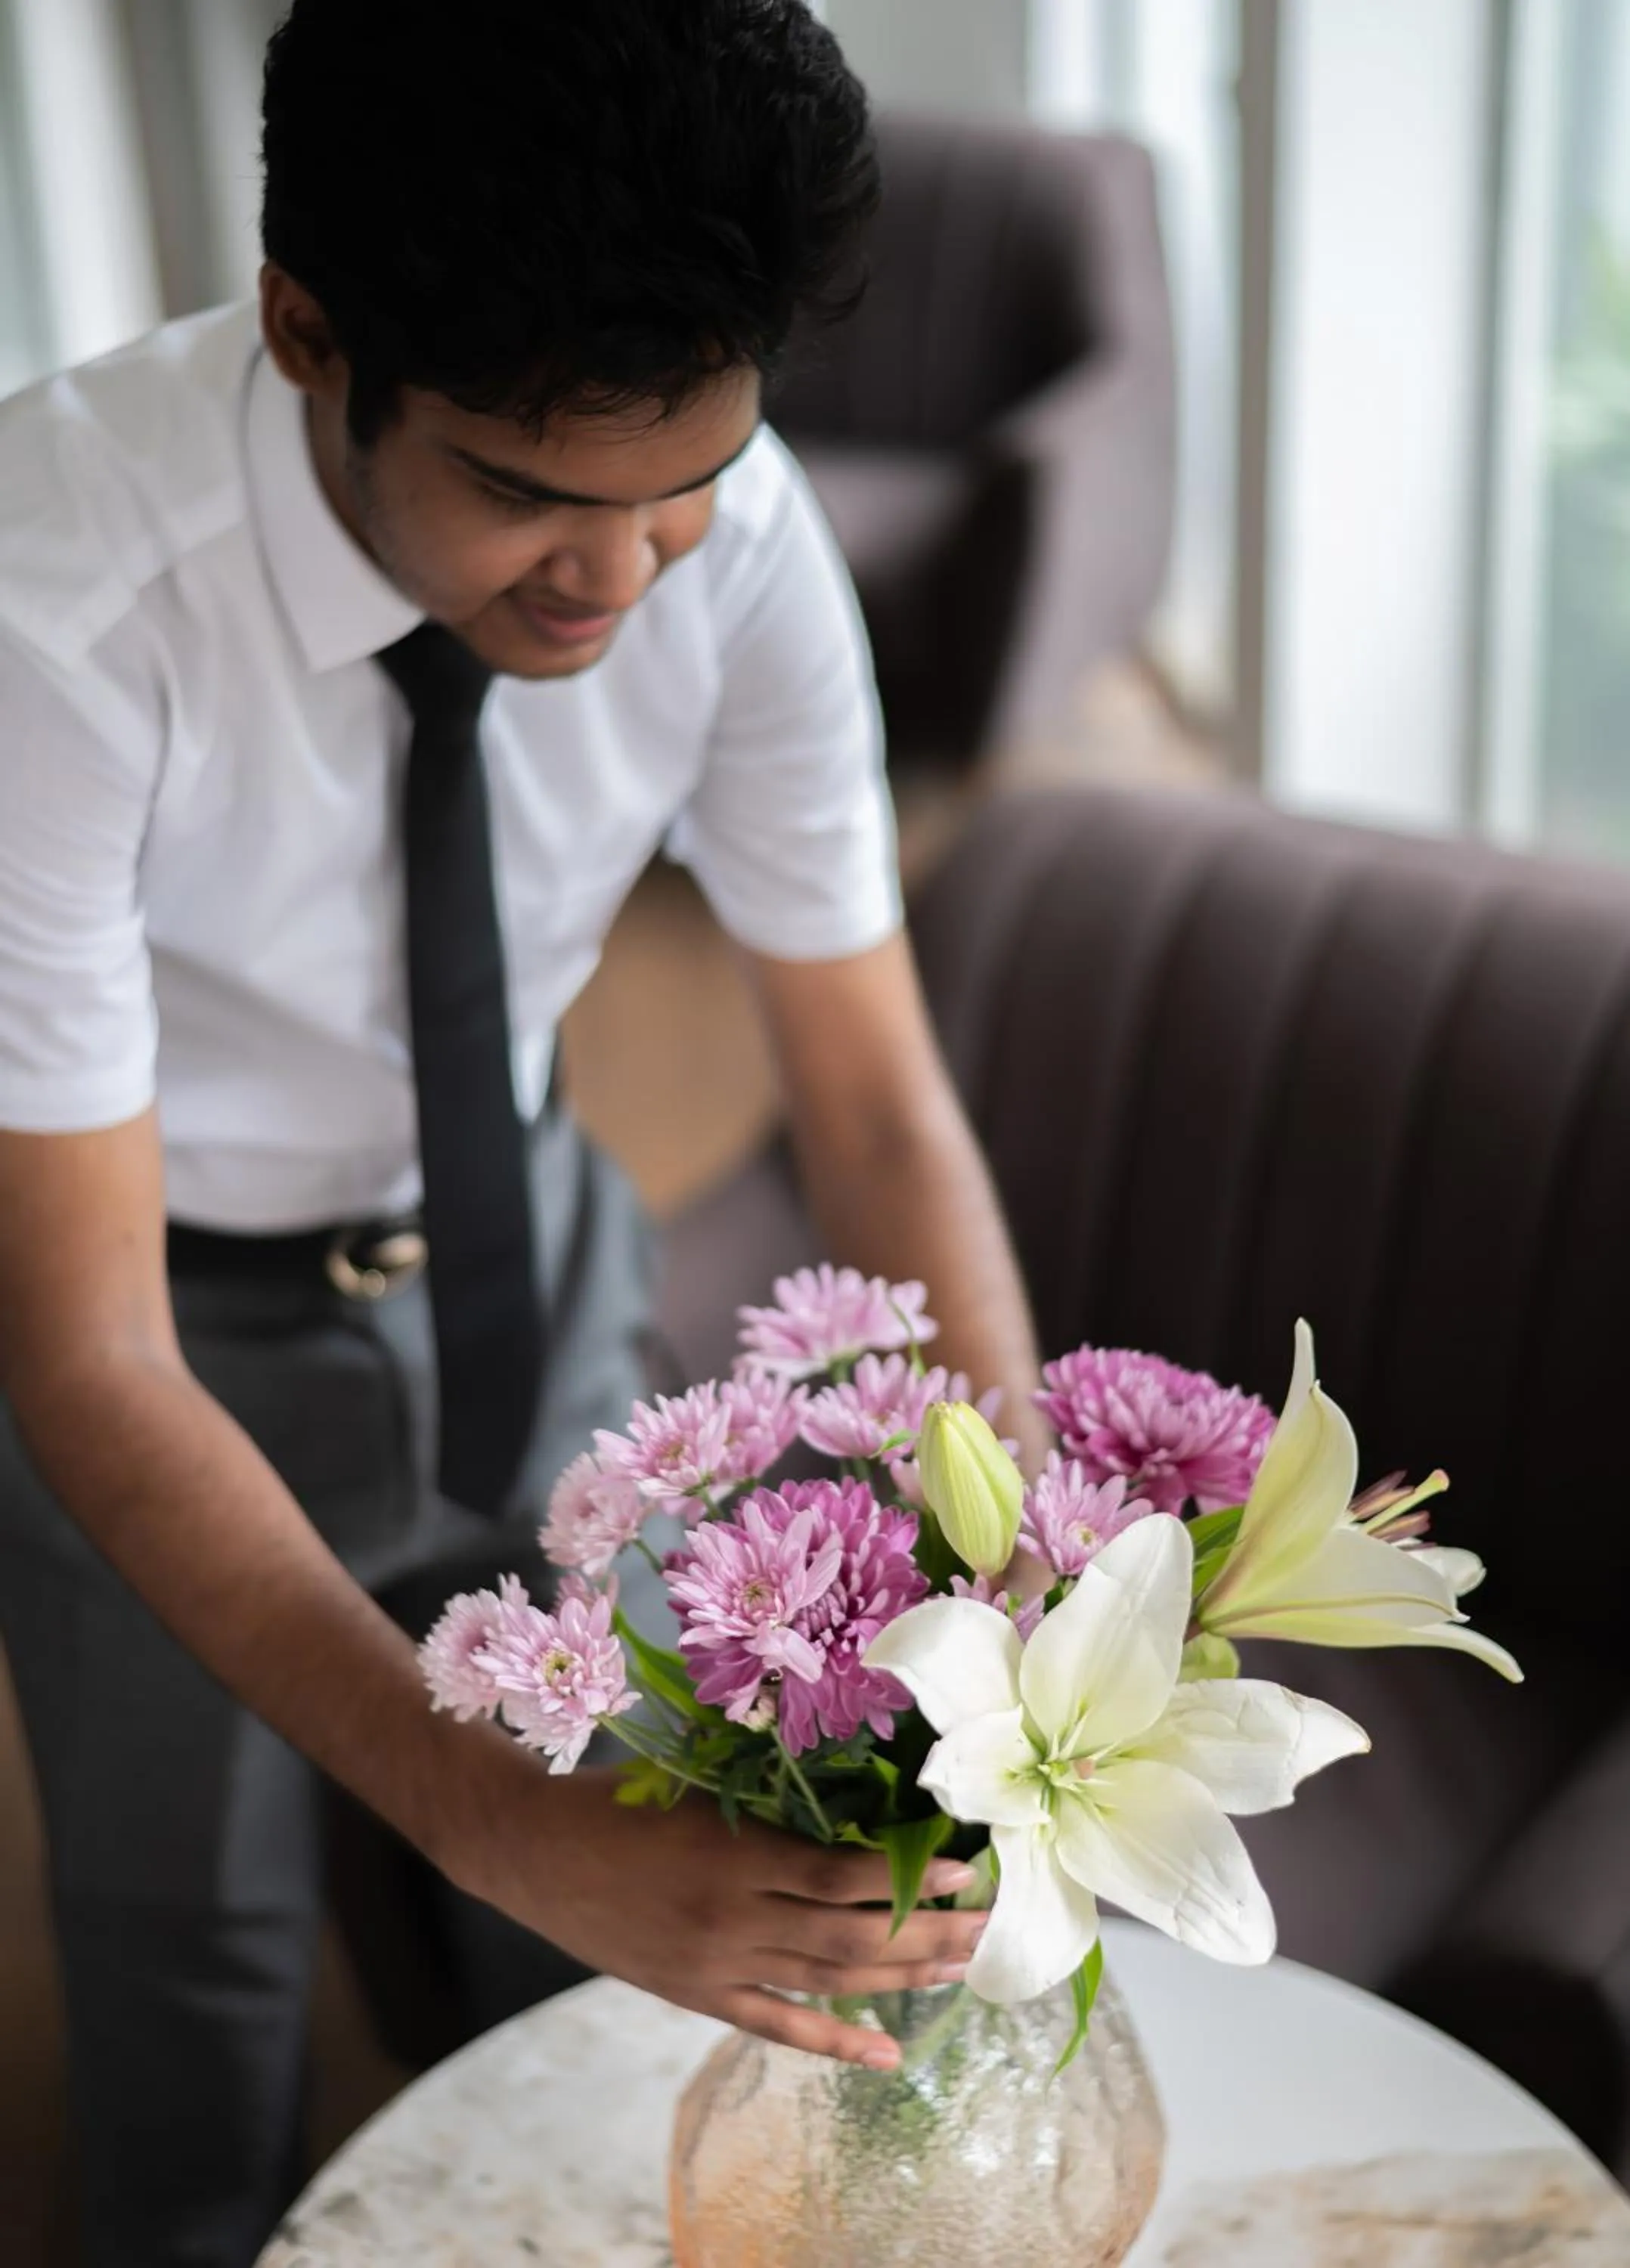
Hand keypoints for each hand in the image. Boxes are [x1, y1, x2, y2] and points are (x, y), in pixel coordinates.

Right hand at [464, 1763, 987, 2068]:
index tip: (968, 1868)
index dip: (911, 1876)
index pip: (846, 1873)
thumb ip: (769, 1803)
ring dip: (902, 1977)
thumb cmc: (618, 1797)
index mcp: (735, 1850)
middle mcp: (733, 1914)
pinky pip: (778, 2025)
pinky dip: (836, 2041)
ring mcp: (716, 1962)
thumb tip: (856, 1802)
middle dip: (929, 1933)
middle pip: (854, 1934)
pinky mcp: (697, 1994)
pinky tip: (888, 2052)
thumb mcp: (699, 1783)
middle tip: (990, 1925)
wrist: (532, 1849)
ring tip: (963, 1969)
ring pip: (828, 1980)